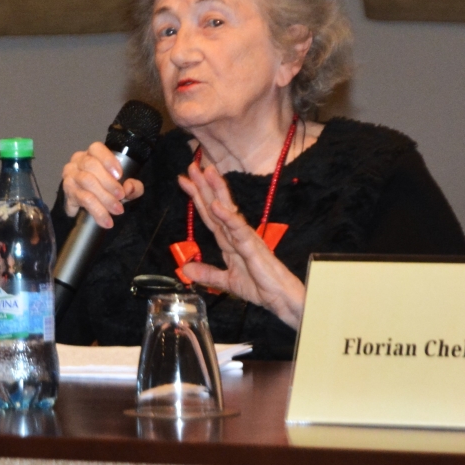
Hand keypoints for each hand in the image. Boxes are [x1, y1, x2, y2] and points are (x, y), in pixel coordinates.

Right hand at [60, 141, 143, 228]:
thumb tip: (129, 187)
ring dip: (104, 197)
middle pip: (90, 165)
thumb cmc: (107, 188)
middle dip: (108, 182)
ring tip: (117, 210)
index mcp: (92, 154)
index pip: (96, 149)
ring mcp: (70, 175)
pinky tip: (105, 220)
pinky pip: (81, 199)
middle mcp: (78, 161)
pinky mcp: (67, 191)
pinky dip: (96, 210)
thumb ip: (133, 185)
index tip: (119, 175)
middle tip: (121, 197)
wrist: (88, 204)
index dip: (108, 160)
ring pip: (86, 182)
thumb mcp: (124, 185)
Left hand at [177, 157, 306, 329]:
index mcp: (229, 241)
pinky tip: (216, 204)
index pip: (210, 215)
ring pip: (227, 211)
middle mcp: (236, 234)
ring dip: (216, 191)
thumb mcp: (226, 281)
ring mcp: (245, 238)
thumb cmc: (260, 286)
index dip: (198, 197)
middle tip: (192, 166)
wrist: (280, 299)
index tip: (184, 181)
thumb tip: (185, 269)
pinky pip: (238, 229)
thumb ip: (207, 273)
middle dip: (204, 186)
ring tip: (206, 173)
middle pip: (217, 206)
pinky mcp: (253, 247)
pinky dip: (227, 216)